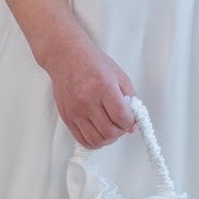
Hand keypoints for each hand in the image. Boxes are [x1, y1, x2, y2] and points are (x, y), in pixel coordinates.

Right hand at [43, 32, 135, 147]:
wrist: (66, 56)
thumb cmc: (92, 63)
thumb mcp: (119, 76)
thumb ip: (130, 99)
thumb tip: (133, 124)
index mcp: (104, 87)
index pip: (122, 117)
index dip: (129, 122)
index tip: (129, 119)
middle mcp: (88, 100)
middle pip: (109, 131)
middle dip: (120, 131)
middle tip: (120, 125)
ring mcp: (76, 110)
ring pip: (96, 140)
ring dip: (108, 139)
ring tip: (110, 129)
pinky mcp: (67, 117)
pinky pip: (82, 140)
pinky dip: (94, 142)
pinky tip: (98, 133)